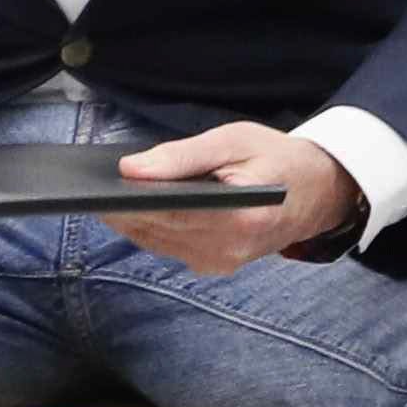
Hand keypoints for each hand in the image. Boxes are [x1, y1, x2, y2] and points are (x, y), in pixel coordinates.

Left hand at [111, 122, 361, 274]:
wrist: (319, 193)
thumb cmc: (277, 159)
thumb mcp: (234, 140)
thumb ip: (182, 156)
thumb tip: (131, 169)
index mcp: (237, 217)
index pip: (165, 211)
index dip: (125, 201)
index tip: (94, 186)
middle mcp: (227, 249)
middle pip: (155, 229)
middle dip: (120, 208)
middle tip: (88, 185)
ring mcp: (220, 263)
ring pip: (156, 241)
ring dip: (129, 219)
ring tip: (103, 191)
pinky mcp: (214, 265)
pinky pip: (168, 246)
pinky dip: (148, 226)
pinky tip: (131, 206)